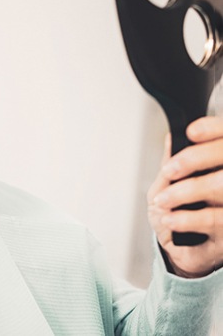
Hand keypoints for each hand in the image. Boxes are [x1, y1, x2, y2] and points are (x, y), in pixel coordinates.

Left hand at [148, 116, 222, 277]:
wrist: (178, 250)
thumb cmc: (175, 212)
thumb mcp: (166, 184)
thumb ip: (171, 162)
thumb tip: (173, 139)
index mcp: (218, 166)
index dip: (211, 130)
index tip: (190, 132)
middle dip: (195, 158)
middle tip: (170, 171)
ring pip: (220, 187)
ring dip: (185, 192)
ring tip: (163, 201)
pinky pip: (214, 220)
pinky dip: (186, 218)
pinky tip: (170, 219)